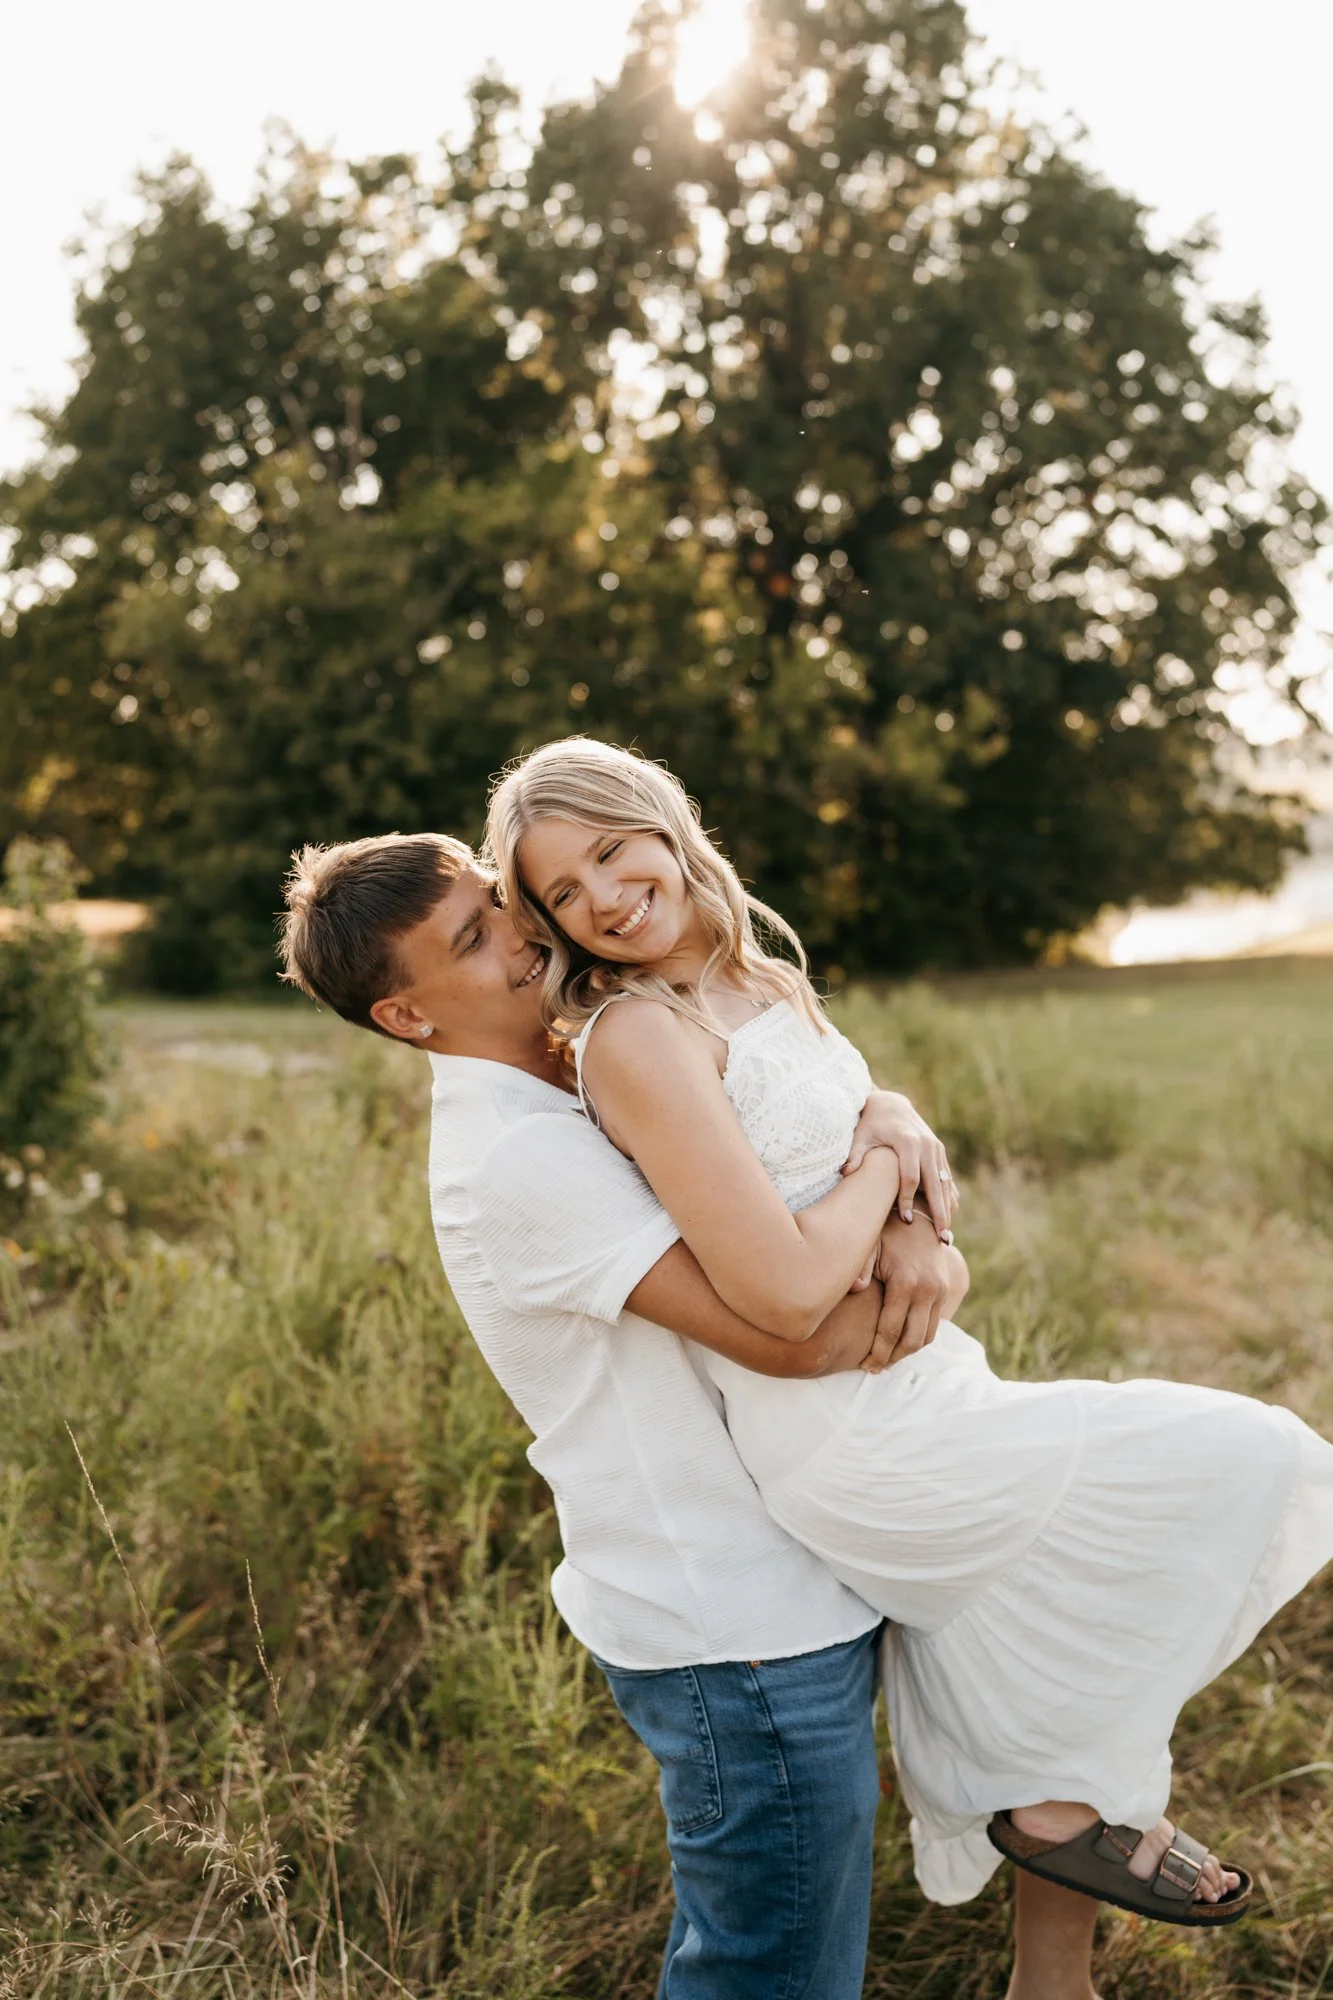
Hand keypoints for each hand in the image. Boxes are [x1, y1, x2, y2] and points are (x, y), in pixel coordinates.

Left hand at [842, 1088, 958, 1235]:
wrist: (891, 1105)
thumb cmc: (871, 1124)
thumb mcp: (861, 1135)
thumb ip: (856, 1154)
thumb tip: (847, 1172)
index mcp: (907, 1141)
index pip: (910, 1176)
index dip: (907, 1199)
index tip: (904, 1221)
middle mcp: (926, 1145)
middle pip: (934, 1184)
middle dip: (938, 1212)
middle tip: (941, 1238)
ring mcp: (936, 1148)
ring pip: (944, 1183)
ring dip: (946, 1209)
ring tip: (946, 1236)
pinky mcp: (939, 1153)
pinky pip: (947, 1178)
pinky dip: (948, 1197)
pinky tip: (949, 1217)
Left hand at [858, 1214, 964, 1371]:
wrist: (917, 1213)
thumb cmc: (885, 1231)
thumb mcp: (868, 1245)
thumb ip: (859, 1268)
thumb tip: (854, 1290)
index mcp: (905, 1282)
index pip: (891, 1331)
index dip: (878, 1353)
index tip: (865, 1365)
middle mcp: (927, 1290)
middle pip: (911, 1340)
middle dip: (893, 1358)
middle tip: (875, 1368)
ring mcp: (940, 1290)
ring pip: (927, 1336)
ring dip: (908, 1352)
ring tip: (887, 1359)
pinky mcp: (946, 1289)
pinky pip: (934, 1324)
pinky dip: (919, 1338)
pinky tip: (901, 1342)